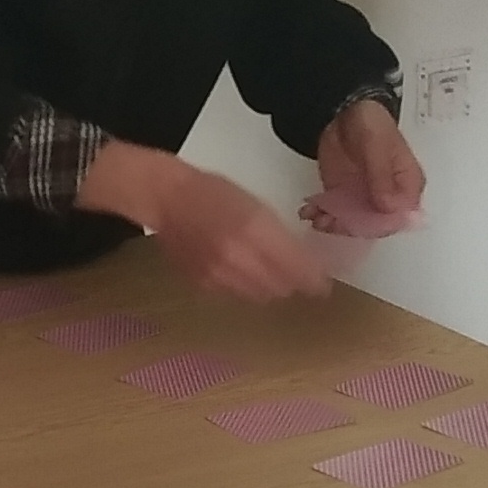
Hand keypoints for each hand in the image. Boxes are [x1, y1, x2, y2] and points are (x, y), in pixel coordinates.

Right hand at [76, 138, 326, 300]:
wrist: (164, 198)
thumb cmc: (212, 192)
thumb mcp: (254, 203)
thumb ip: (279, 235)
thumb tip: (304, 262)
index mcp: (255, 229)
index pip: (296, 268)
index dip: (314, 281)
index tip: (322, 285)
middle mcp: (238, 256)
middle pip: (281, 288)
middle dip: (291, 283)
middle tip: (292, 273)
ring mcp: (219, 274)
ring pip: (259, 295)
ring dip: (268, 287)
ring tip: (262, 269)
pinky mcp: (203, 285)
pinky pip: (235, 295)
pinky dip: (242, 287)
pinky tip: (235, 269)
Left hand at [302, 97, 426, 236]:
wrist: (343, 111)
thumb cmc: (371, 123)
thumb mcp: (377, 145)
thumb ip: (382, 176)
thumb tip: (390, 208)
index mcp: (407, 185)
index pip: (401, 216)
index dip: (382, 225)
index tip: (360, 223)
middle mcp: (389, 197)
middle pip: (375, 225)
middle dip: (353, 228)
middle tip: (332, 222)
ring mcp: (365, 199)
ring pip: (353, 223)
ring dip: (335, 225)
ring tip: (317, 217)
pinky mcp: (345, 197)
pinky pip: (337, 214)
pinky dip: (323, 216)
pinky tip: (310, 212)